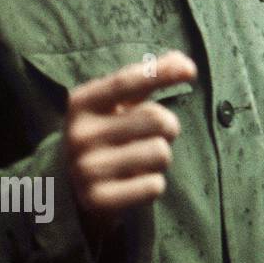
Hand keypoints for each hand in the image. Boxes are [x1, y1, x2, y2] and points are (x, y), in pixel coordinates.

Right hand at [65, 51, 196, 241]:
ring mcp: (85, 168)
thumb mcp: (119, 104)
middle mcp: (78, 134)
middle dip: (168, 127)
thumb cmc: (109, 134)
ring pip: (161, 154)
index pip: (127, 82)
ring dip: (162, 158)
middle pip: (157, 119)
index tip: (191, 70)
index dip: (162, 73)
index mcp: (81, 104)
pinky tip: (133, 183)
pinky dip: (153, 184)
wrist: (71, 189)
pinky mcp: (97, 200)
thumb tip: (186, 63)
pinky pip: (154, 186)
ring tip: (139, 161)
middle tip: (152, 136)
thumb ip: (148, 79)